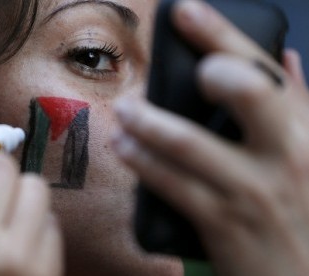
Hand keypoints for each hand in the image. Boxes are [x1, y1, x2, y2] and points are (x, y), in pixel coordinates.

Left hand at [113, 1, 308, 274]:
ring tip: (123, 111)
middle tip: (167, 65)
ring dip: (147, 121)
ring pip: (188, 143)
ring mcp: (253, 191)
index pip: (265, 68)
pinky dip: (142, 162)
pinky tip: (124, 147)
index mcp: (306, 131)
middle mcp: (288, 155)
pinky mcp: (223, 224)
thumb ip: (297, 105)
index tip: (185, 10)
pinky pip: (172, 185)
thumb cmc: (304, 209)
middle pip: (245, 92)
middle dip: (204, 69)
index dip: (222, 33)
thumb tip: (286, 59)